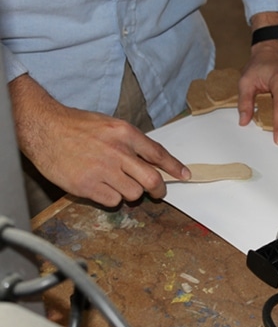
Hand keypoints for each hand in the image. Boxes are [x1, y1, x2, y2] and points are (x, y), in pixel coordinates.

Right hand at [9, 74, 190, 206]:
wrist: (44, 128)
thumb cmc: (77, 126)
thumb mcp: (110, 126)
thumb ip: (132, 143)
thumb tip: (153, 161)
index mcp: (125, 133)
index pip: (158, 154)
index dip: (174, 167)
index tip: (185, 175)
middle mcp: (117, 151)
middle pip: (152, 180)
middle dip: (160, 190)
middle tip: (158, 193)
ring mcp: (101, 169)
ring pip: (133, 194)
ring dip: (130, 193)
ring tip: (116, 182)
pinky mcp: (86, 186)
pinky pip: (113, 201)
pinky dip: (112, 198)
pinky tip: (101, 186)